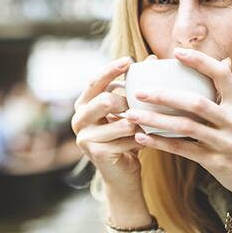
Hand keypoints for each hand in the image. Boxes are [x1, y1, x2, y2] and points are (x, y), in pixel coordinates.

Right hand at [71, 56, 144, 191]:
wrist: (123, 174)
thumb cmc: (126, 137)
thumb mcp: (129, 109)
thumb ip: (135, 86)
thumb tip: (152, 59)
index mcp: (83, 104)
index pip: (95, 82)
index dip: (110, 70)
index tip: (129, 60)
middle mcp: (79, 119)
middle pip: (105, 100)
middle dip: (129, 101)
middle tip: (143, 106)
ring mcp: (84, 137)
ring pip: (121, 121)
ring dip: (140, 123)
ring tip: (149, 125)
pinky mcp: (95, 153)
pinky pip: (126, 139)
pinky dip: (141, 139)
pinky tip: (147, 140)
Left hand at [123, 48, 231, 218]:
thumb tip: (225, 61)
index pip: (222, 75)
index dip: (200, 62)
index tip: (176, 53)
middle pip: (196, 102)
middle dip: (165, 96)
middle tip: (139, 92)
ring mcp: (224, 142)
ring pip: (186, 127)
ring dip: (156, 120)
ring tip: (131, 115)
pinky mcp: (215, 161)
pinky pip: (183, 150)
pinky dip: (161, 144)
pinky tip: (142, 138)